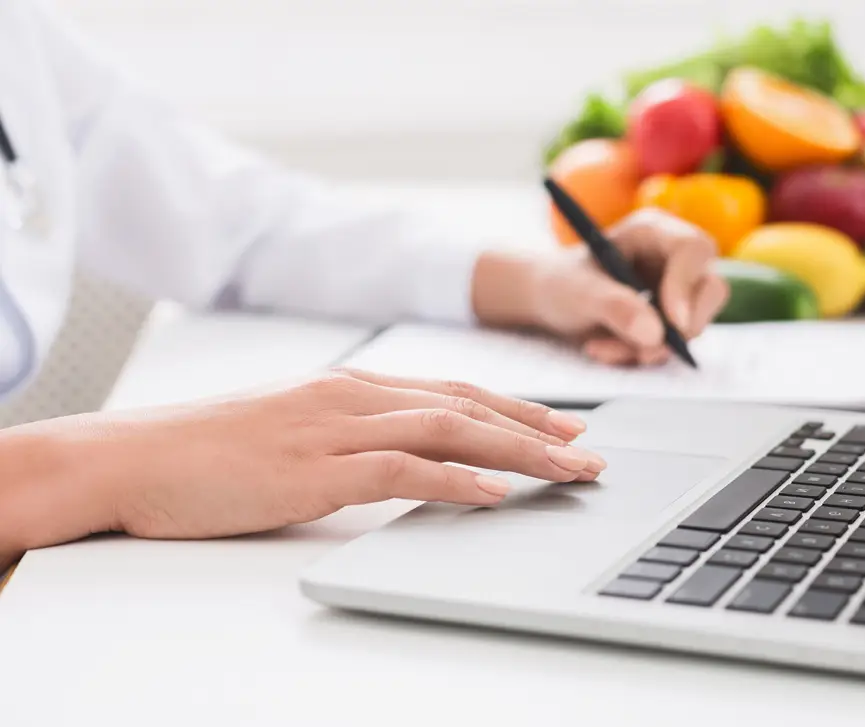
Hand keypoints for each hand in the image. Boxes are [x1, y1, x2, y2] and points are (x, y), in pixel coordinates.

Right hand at [0, 369, 604, 552]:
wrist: (134, 457)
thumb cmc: (211, 448)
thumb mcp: (295, 430)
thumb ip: (352, 435)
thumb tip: (405, 454)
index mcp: (351, 387)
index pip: (454, 391)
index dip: (517, 408)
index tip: (563, 427)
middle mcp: (353, 398)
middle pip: (468, 405)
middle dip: (538, 429)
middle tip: (591, 452)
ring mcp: (334, 431)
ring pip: (449, 429)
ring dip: (517, 451)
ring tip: (568, 472)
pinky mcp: (313, 471)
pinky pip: (400, 471)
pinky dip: (455, 478)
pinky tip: (495, 492)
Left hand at [471, 208, 728, 365]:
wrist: (549, 301)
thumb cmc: (560, 281)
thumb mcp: (577, 291)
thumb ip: (613, 306)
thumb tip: (654, 335)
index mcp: (654, 231)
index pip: (693, 249)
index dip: (687, 285)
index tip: (672, 323)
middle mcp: (673, 258)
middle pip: (711, 288)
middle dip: (683, 326)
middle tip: (647, 351)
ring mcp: (677, 291)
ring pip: (693, 324)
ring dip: (650, 348)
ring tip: (602, 348)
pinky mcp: (671, 320)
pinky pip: (674, 345)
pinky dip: (641, 355)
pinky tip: (607, 349)